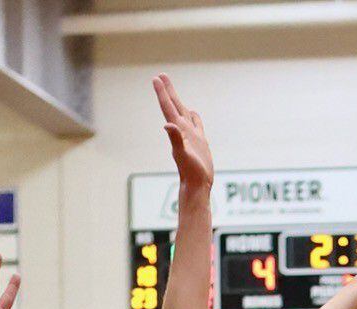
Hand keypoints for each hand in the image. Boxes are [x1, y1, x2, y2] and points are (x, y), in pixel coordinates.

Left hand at [154, 73, 212, 189]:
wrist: (197, 186)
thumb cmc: (190, 172)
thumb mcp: (183, 155)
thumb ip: (176, 139)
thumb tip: (167, 125)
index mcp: (178, 131)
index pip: (168, 108)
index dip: (162, 93)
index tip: (157, 78)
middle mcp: (183, 131)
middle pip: (174, 106)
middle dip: (168, 91)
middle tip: (162, 75)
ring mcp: (191, 136)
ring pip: (184, 113)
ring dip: (178, 101)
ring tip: (172, 91)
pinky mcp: (199, 142)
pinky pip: (196, 124)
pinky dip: (194, 116)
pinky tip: (193, 113)